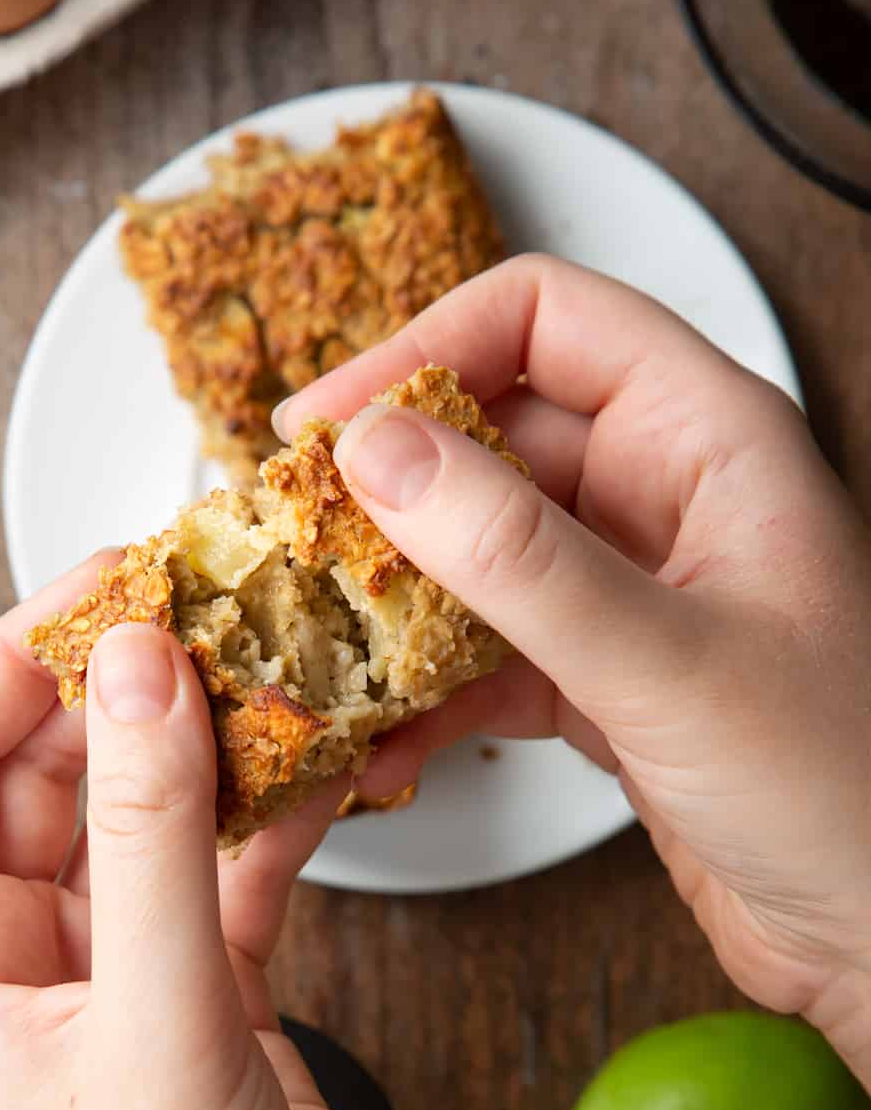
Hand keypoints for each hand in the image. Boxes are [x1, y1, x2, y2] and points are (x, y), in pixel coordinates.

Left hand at [0, 562, 407, 1109]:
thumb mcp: (158, 1020)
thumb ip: (152, 832)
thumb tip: (139, 656)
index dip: (8, 663)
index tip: (107, 589)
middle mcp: (14, 958)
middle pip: (43, 768)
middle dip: (123, 686)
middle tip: (217, 603)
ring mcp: (113, 970)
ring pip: (143, 807)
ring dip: (208, 739)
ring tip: (283, 661)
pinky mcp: (205, 990)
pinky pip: (223, 861)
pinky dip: (272, 807)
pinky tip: (328, 758)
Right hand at [279, 255, 870, 1085]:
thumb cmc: (840, 788)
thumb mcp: (665, 661)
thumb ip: (518, 557)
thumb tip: (381, 454)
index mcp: (710, 440)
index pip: (545, 321)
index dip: (424, 352)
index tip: (325, 427)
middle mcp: (666, 500)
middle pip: (494, 439)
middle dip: (389, 492)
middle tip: (294, 545)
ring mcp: (632, 595)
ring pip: (480, 554)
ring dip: (396, 602)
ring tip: (319, 648)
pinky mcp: (605, 684)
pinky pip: (489, 656)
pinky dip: (430, 695)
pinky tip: (382, 742)